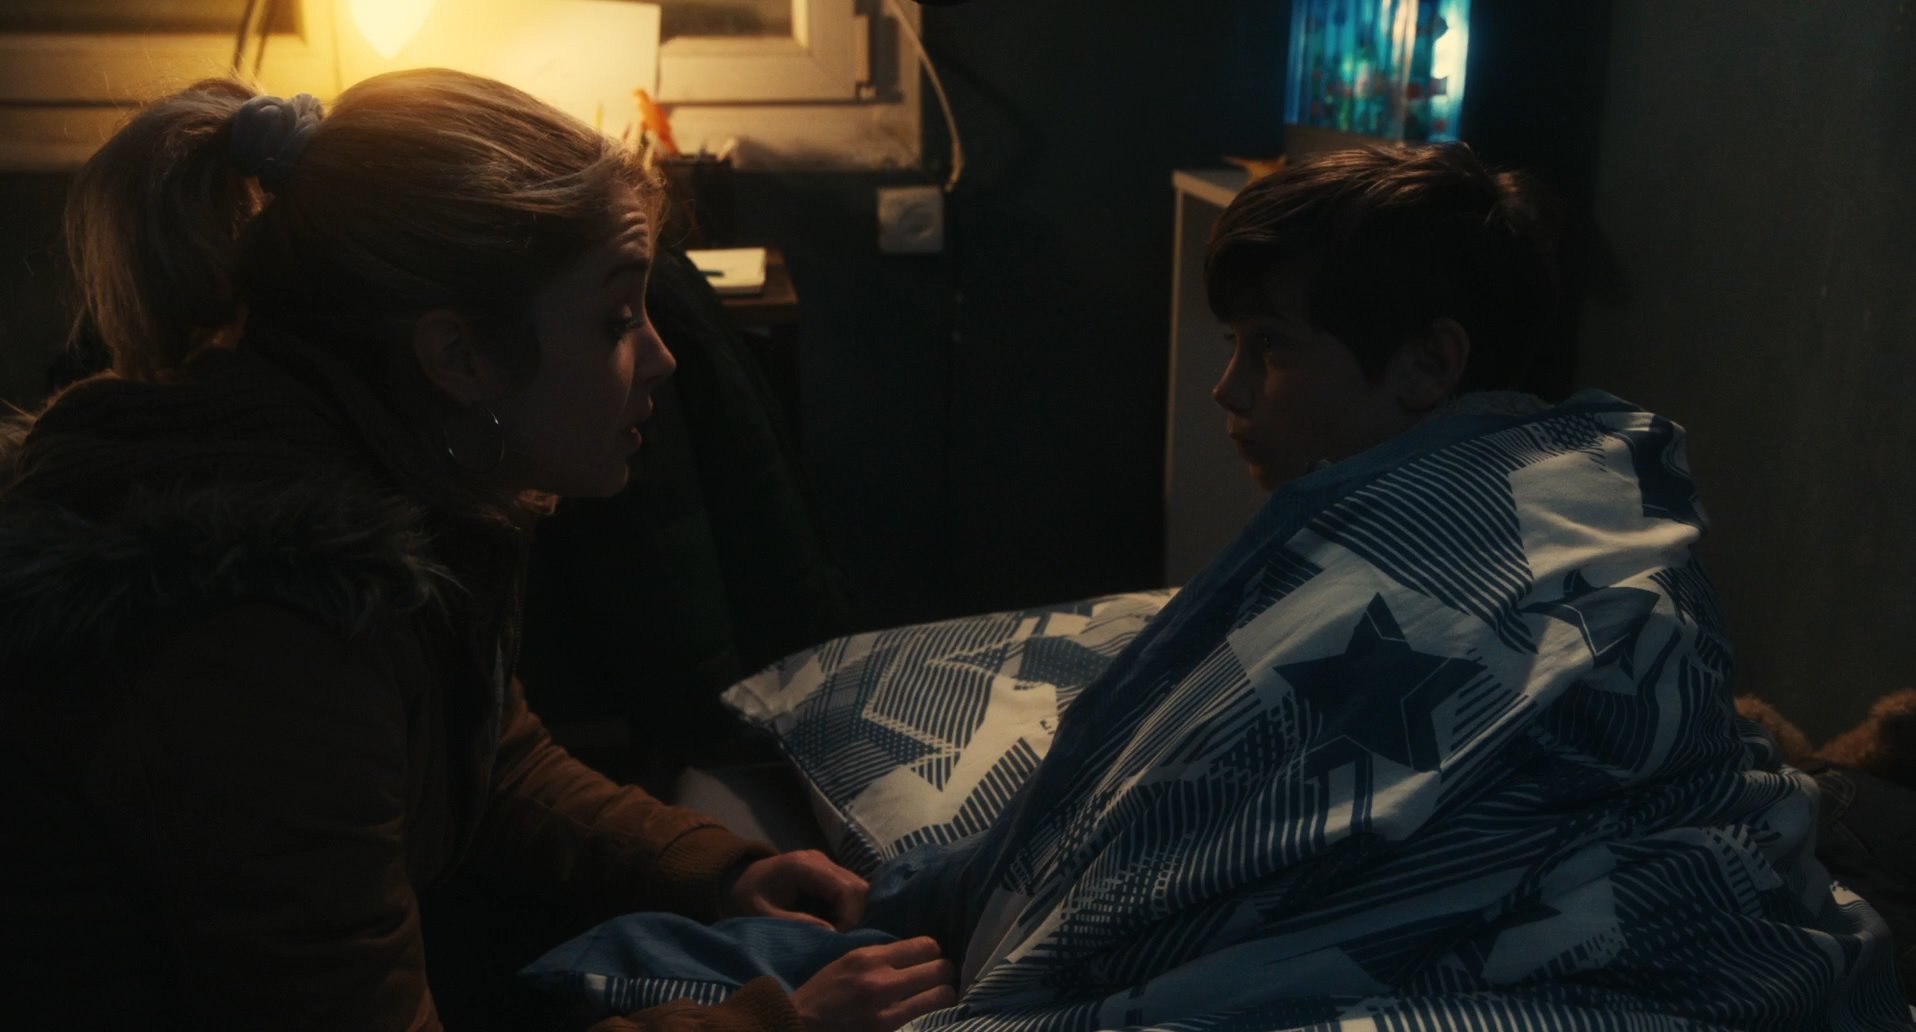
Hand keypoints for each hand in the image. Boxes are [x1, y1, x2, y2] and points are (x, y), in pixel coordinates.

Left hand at [724, 850, 868, 930]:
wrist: (735, 882)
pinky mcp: (828, 875)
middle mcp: (821, 860)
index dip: (851, 917)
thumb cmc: (746, 899)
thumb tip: (833, 935)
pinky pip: (849, 892)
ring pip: (859, 890)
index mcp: (804, 866)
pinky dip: (849, 912)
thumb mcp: (764, 916)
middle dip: (858, 918)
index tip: (839, 942)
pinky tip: (838, 929)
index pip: (847, 889)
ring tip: (840, 938)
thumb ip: (797, 923)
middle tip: (843, 943)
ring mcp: (826, 865)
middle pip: (859, 887)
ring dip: (855, 916)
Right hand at [791, 936, 957, 1031]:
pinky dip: (932, 1017)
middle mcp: (881, 981)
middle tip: (941, 979)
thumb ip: (882, 956)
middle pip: (941, 969)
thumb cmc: (824, 993)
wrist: (800, 1025)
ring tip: (939, 998)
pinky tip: (927, 1015)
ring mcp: (886, 1011)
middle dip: (945, 974)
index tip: (930, 960)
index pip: (927, 946)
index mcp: (870, 958)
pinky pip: (926, 1020)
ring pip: (942, 997)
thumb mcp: (848, 961)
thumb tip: (917, 954)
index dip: (933, 953)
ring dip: (944, 996)